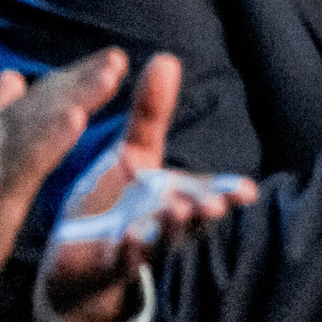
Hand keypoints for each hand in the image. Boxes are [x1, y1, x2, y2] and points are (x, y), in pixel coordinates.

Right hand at [0, 47, 129, 294]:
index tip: (114, 60)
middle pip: (36, 108)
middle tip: (117, 59)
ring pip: (31, 128)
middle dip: (77, 83)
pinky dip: (48, 141)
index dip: (74, 79)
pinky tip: (75, 120)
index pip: (39, 103)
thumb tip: (11, 77)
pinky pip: (23, 167)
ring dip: (69, 100)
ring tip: (108, 78)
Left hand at [41, 54, 254, 321]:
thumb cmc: (114, 204)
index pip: (211, 193)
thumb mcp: (133, 153)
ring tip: (179, 212)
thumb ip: (151, 112)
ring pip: (163, 240)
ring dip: (173, 229)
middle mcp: (166, 223)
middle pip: (194, 220)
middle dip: (206, 212)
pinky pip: (123, 260)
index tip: (246, 191)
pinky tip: (131, 237)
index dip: (229, 193)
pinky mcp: (109, 264)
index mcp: (176, 195)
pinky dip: (130, 250)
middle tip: (216, 204)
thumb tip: (167, 57)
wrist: (75, 259)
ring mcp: (141, 246)